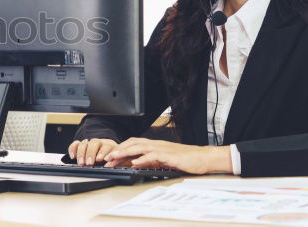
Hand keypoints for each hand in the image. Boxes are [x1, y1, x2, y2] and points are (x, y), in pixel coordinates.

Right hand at [67, 138, 118, 165]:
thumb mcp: (117, 162)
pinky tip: (73, 156)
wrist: (106, 156)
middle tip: (89, 163)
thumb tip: (113, 167)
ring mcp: (89, 143)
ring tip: (81, 163)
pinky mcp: (81, 145)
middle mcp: (99, 143)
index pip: (106, 146)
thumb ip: (115, 163)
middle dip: (91, 154)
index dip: (103, 152)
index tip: (100, 159)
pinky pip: (75, 144)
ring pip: (84, 143)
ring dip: (81, 153)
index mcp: (110, 146)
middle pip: (94, 143)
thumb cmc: (112, 160)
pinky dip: (73, 149)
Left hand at [104, 137, 231, 174]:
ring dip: (124, 153)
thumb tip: (135, 164)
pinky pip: (153, 156)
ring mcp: (162, 149)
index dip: (120, 149)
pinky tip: (134, 163)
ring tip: (113, 159)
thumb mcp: (163, 159)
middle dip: (117, 151)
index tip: (109, 156)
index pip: (132, 144)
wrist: (202, 158)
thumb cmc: (185, 159)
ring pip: (139, 148)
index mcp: (154, 145)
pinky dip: (143, 159)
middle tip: (105, 159)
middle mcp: (156, 144)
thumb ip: (150, 160)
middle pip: (132, 144)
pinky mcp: (168, 156)